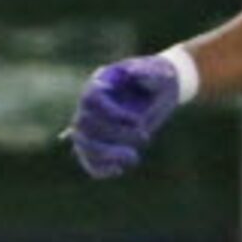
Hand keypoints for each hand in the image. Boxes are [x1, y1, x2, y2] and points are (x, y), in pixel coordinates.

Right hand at [66, 56, 185, 178]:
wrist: (159, 90)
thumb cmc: (158, 77)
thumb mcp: (159, 71)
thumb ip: (148, 71)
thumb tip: (132, 71)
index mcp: (100, 83)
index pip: (89, 99)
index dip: (111, 113)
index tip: (137, 120)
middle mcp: (90, 105)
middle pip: (84, 124)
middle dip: (115, 134)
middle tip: (145, 136)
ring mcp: (92, 125)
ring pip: (82, 145)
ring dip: (105, 155)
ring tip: (133, 158)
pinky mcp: (99, 142)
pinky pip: (88, 160)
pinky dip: (99, 169)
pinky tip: (119, 170)